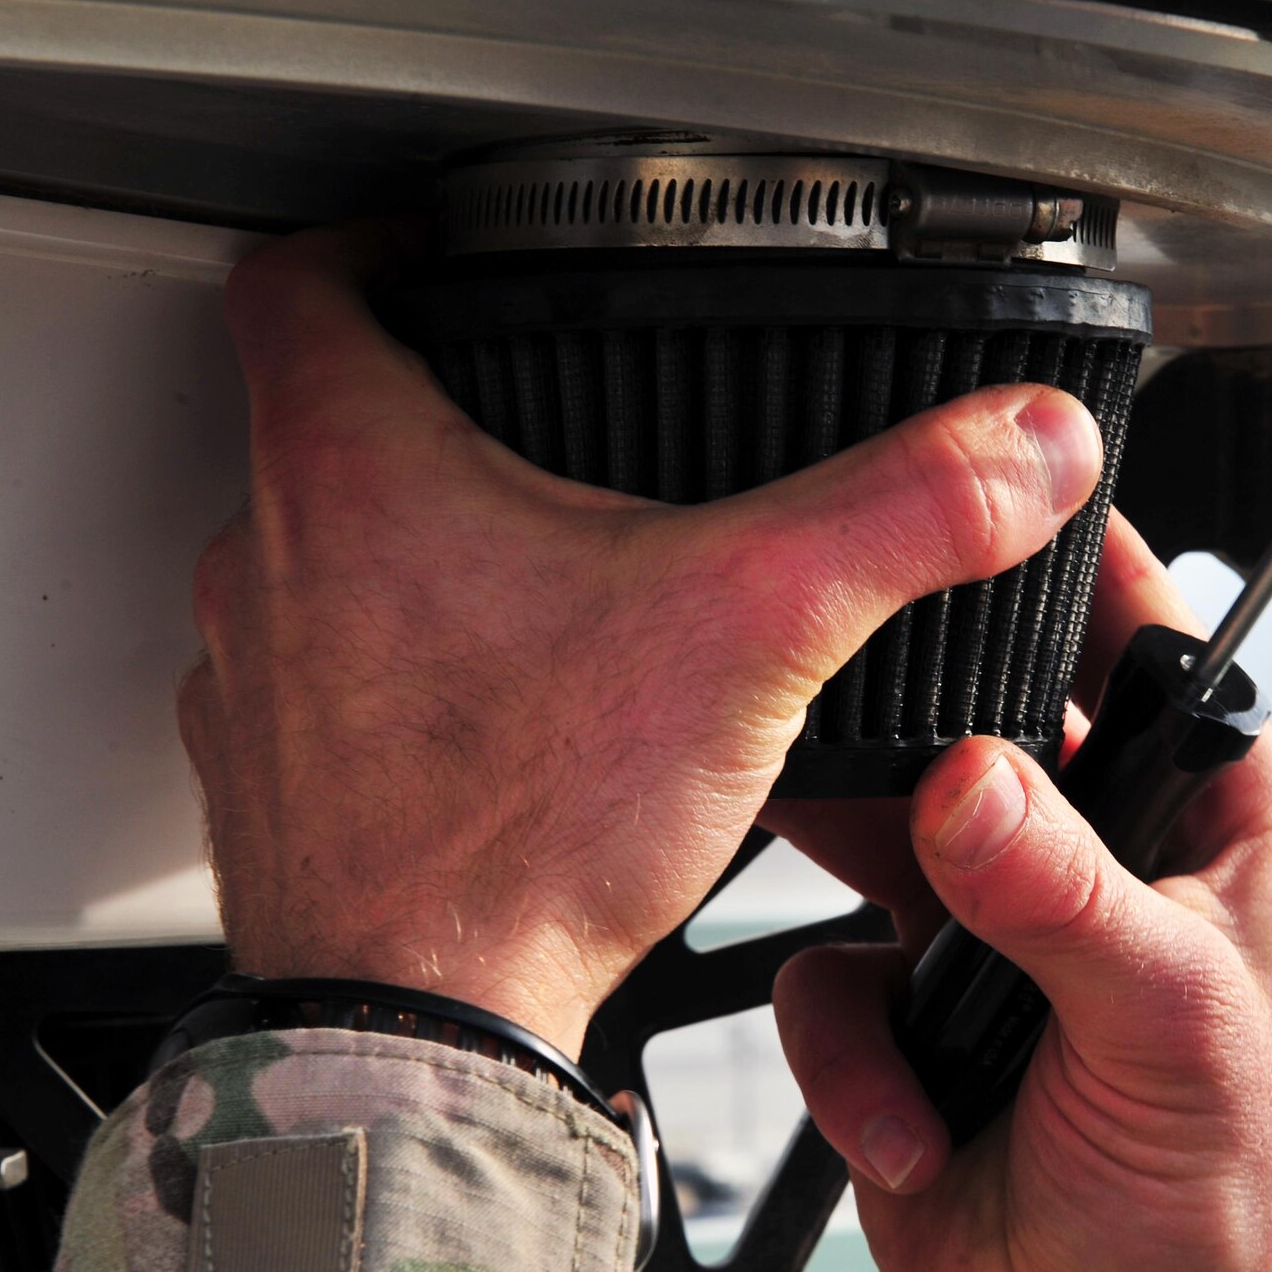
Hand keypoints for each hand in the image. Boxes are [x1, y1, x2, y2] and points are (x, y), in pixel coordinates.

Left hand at [178, 223, 1104, 1055]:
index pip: (302, 274)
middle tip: (527, 413)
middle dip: (420, 402)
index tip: (438, 245)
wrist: (423, 1035)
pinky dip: (392, 678)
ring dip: (402, 551)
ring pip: (313, 561)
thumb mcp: (750, 634)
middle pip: (313, 417)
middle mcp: (272, 566)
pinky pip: (318, 688)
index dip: (372, 237)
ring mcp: (255, 683)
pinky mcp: (273, 786)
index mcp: (350, 472)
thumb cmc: (524, 841)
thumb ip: (899, 518)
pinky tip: (493, 716)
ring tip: (527, 569)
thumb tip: (1017, 446)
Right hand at [768, 514, 1271, 1271]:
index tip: (975, 498)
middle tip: (839, 733)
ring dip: (863, 913)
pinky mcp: (900, 1010)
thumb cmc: (1225, 1196)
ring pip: (864, 837)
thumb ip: (1063, 898)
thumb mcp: (1173, 1019)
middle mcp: (1081, 849)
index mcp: (1198, 816)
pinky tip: (912, 1124)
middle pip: (965, 722)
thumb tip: (967, 786)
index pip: (1139, 636)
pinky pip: (820, 980)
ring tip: (899, 987)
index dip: (1063, 560)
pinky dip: (852, 1059)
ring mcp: (982, 926)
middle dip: (904, 749)